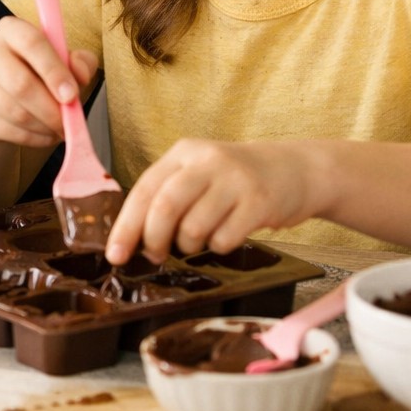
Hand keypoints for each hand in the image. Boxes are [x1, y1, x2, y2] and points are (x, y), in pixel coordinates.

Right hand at [0, 15, 98, 146]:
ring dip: (45, 126)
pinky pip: (8, 131)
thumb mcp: (62, 59)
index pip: (32, 43)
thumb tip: (80, 75)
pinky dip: (34, 138)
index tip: (72, 96)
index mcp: (11, 30)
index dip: (54, 70)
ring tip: (60, 128)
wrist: (0, 95)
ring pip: (16, 112)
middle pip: (21, 84)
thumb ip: (80, 62)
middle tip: (69, 122)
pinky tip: (44, 134)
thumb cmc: (37, 71)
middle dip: (51, 109)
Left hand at [104, 138, 315, 265]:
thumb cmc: (236, 180)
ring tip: (198, 241)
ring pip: (194, 227)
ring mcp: (235, 180)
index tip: (115, 254)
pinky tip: (226, 236)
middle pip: (165, 206)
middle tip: (154, 256)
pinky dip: (218, 247)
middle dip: (153, 239)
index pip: (145, 189)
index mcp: (183, 153)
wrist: (296, 169)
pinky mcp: (260, 202)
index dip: (127, 225)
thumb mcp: (199, 173)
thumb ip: (168, 196)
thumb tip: (133, 238)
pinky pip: (225, 239)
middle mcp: (207, 161)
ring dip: (189, 246)